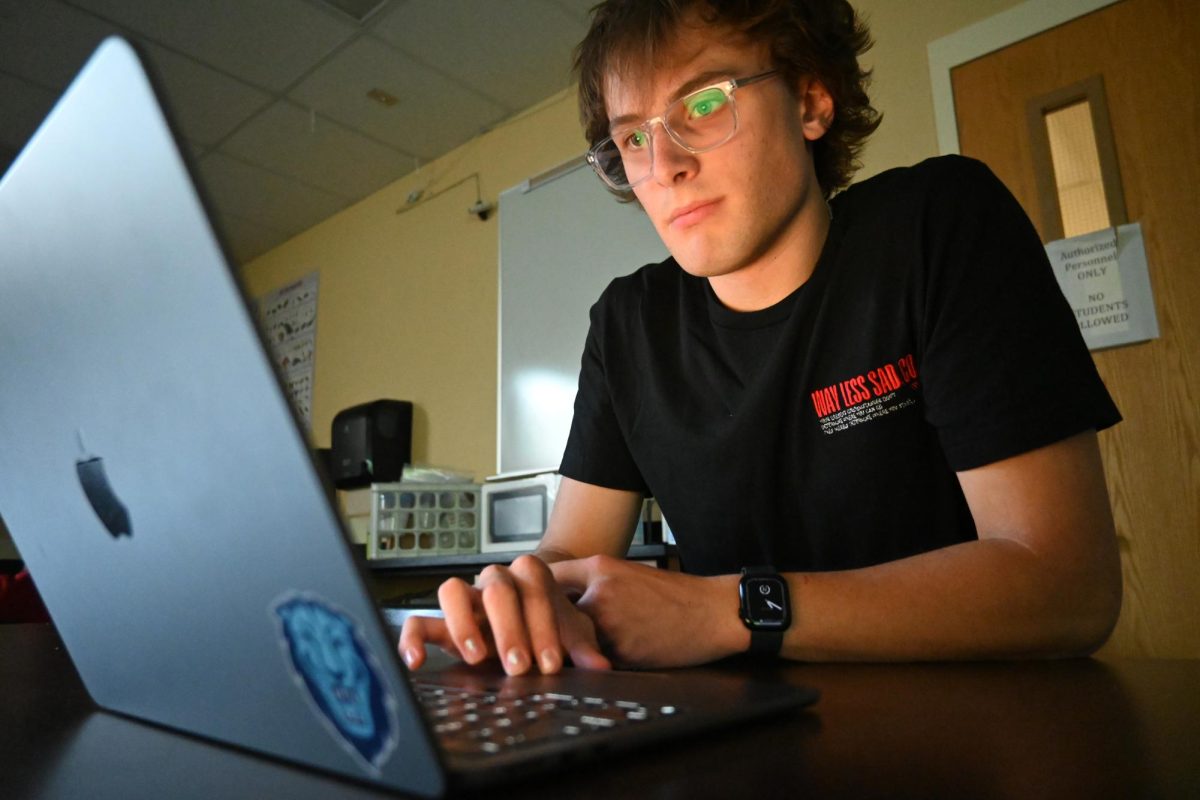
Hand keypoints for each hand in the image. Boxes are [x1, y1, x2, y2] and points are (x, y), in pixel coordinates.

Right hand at [398, 554, 612, 675]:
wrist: (528, 621)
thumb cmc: (548, 625)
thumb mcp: (570, 633)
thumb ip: (582, 647)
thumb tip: (599, 667)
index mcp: (527, 576)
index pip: (532, 583)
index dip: (541, 621)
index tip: (549, 662)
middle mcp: (493, 582)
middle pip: (496, 586)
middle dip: (509, 627)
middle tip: (519, 665)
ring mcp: (466, 601)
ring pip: (451, 590)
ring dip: (464, 623)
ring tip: (477, 657)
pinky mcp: (441, 624)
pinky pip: (418, 622)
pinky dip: (412, 639)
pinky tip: (416, 662)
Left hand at [551, 556, 747, 668]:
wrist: (714, 613)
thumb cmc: (673, 595)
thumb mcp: (629, 573)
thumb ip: (591, 582)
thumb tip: (551, 598)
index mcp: (600, 567)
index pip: (547, 576)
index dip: (534, 593)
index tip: (528, 606)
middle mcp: (599, 591)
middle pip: (550, 612)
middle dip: (546, 626)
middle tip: (540, 636)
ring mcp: (609, 623)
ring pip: (569, 639)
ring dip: (569, 647)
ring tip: (579, 650)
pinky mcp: (620, 652)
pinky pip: (592, 659)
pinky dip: (595, 661)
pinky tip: (611, 658)